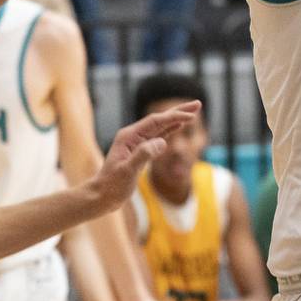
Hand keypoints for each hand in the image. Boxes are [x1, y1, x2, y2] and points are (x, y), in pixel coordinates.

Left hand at [83, 101, 199, 216]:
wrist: (102, 196)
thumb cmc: (112, 185)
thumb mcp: (128, 171)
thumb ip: (144, 155)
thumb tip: (162, 142)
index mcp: (129, 136)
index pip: (156, 121)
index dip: (174, 117)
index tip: (191, 116)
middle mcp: (133, 136)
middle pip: (159, 119)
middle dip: (178, 111)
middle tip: (197, 103)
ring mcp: (136, 142)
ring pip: (160, 126)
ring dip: (176, 119)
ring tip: (193, 112)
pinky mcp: (140, 150)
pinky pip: (158, 136)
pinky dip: (170, 130)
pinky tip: (178, 126)